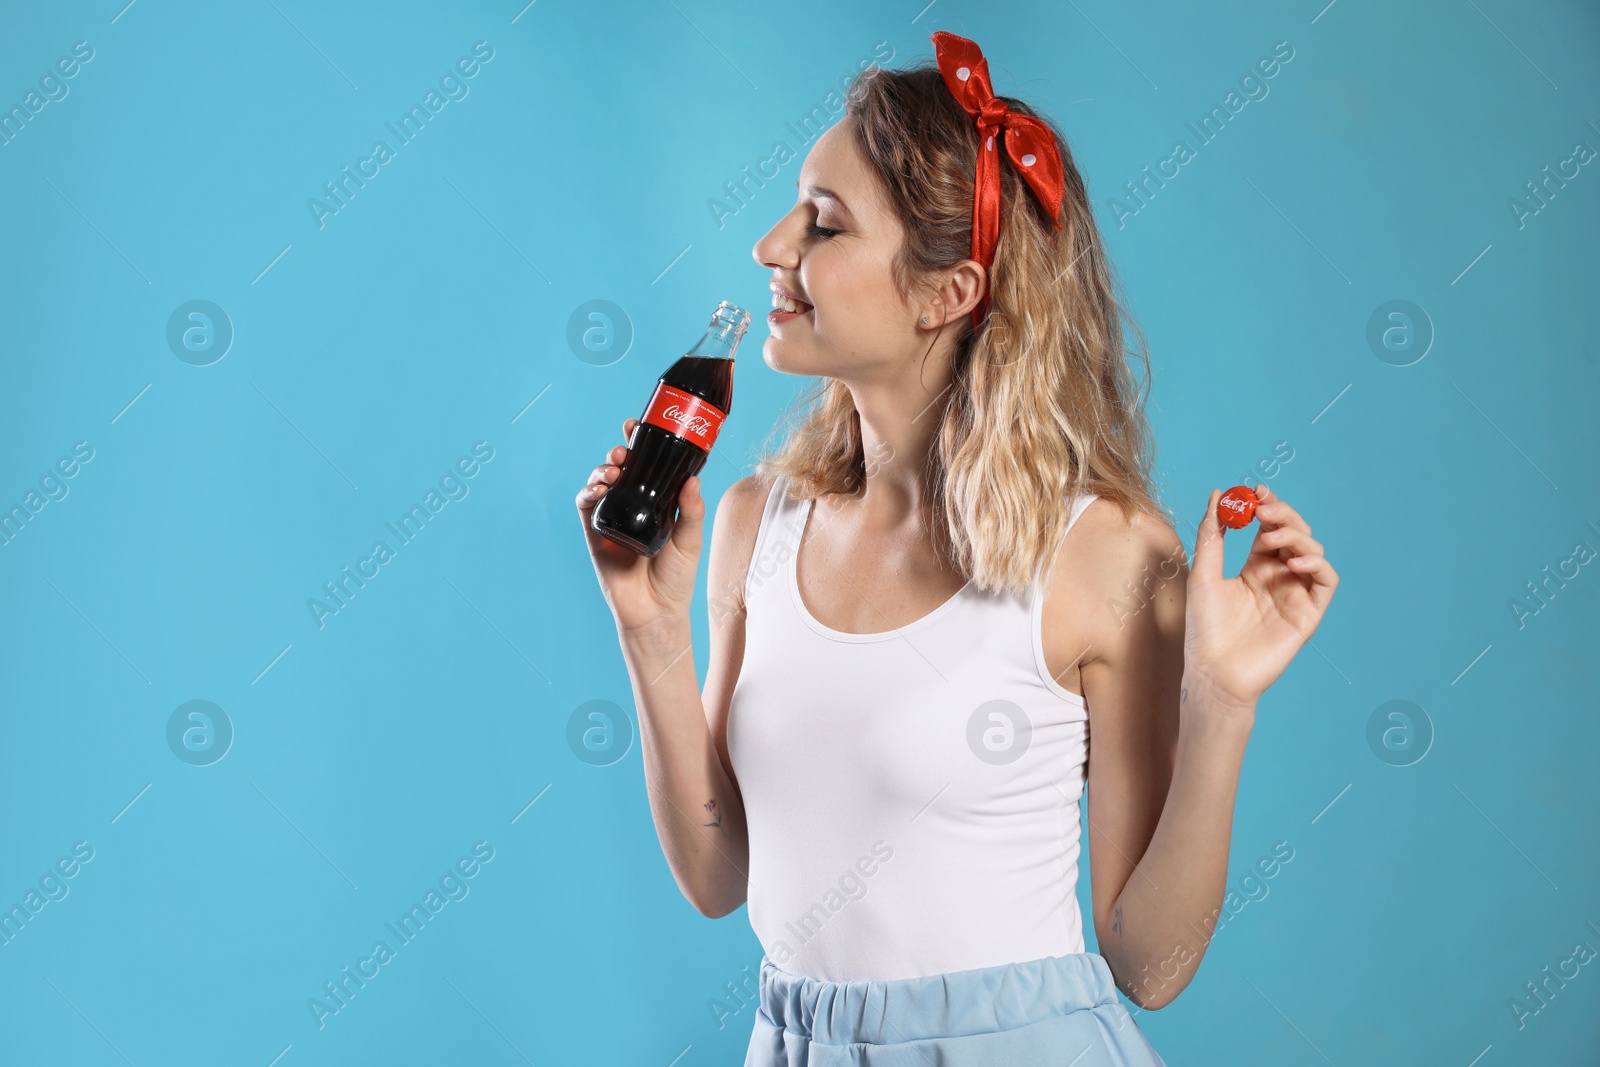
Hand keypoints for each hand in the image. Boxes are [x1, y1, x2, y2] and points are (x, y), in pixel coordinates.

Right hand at [576, 417, 706, 636]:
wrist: (656, 612)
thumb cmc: (676, 578)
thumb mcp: (690, 540)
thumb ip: (692, 510)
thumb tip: (693, 480)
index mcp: (655, 503)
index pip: (645, 466)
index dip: (639, 445)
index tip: (636, 426)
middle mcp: (632, 507)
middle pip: (619, 470)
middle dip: (617, 453)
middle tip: (623, 451)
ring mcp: (613, 519)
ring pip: (600, 484)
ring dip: (602, 470)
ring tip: (613, 469)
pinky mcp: (596, 535)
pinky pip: (586, 507)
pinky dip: (588, 493)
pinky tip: (599, 489)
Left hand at [1184, 484, 1338, 709]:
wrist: (1213, 672)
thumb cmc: (1204, 629)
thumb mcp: (1203, 574)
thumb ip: (1211, 534)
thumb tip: (1217, 494)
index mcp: (1254, 568)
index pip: (1269, 528)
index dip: (1267, 507)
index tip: (1256, 491)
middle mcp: (1278, 578)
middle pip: (1294, 534)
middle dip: (1283, 515)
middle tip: (1265, 508)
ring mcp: (1295, 594)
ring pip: (1312, 551)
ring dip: (1296, 536)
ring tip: (1271, 538)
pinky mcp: (1308, 613)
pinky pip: (1326, 581)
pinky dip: (1317, 563)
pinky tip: (1295, 560)